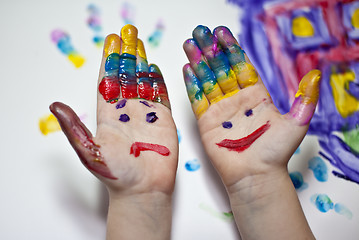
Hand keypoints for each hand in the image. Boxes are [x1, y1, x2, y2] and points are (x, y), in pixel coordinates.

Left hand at [51, 24, 177, 196]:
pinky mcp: (163, 120)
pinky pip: (161, 96)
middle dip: (126, 54)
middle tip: (127, 33)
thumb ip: (74, 128)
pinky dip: (158, 81)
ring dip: (141, 63)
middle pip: (126, 76)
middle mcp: (126, 111)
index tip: (111, 41)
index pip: (108, 81)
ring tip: (140, 44)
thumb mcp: (90, 151)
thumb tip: (54, 105)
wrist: (142, 190)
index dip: (110, 60)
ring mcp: (145, 114)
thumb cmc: (116, 175)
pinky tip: (154, 67)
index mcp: (108, 115)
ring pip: (143, 82)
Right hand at [182, 25, 320, 192]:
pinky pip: (198, 99)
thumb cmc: (275, 152)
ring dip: (198, 62)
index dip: (231, 48)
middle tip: (200, 32)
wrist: (256, 175)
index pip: (241, 65)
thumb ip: (305, 98)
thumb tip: (315, 74)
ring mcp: (220, 110)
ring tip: (190, 44)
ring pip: (207, 80)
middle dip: (210, 50)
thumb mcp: (296, 123)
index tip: (222, 32)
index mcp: (256, 95)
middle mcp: (237, 99)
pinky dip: (192, 84)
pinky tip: (188, 68)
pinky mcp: (207, 122)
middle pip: (221, 69)